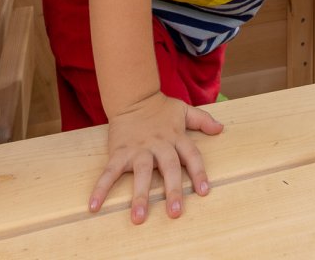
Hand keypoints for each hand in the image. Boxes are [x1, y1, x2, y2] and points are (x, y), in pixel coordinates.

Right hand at [88, 91, 223, 223]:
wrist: (132, 97)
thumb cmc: (160, 108)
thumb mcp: (184, 110)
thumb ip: (202, 120)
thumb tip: (220, 128)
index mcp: (176, 137)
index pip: (191, 156)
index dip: (198, 173)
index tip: (204, 191)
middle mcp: (159, 145)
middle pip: (169, 167)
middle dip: (173, 190)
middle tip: (175, 213)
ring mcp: (138, 150)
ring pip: (141, 173)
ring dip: (139, 195)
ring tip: (138, 218)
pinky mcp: (119, 152)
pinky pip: (109, 172)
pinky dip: (101, 188)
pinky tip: (94, 205)